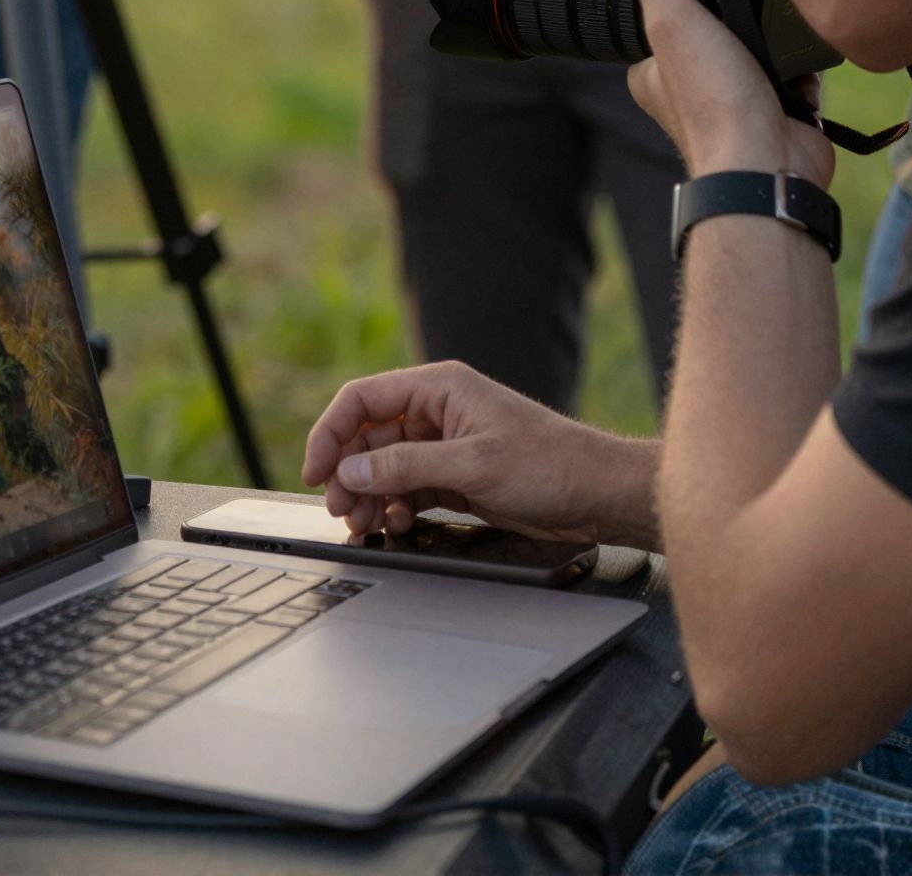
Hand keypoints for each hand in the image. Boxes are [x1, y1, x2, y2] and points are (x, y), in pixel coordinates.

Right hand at [302, 360, 650, 546]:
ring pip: (385, 465)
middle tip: (340, 510)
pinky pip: (408, 487)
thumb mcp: (472, 465)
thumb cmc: (549, 465)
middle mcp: (438, 411)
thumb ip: (407, 466)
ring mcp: (446, 444)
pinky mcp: (456, 475)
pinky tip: (393, 524)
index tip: (315, 472)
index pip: (363, 400)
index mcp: (439, 387)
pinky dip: (394, 505)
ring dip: (368, 493)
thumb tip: (352, 469)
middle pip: (369, 436)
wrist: (596, 495)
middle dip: (349, 471)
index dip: (331, 432)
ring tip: (362, 523)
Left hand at [623, 0, 834, 186]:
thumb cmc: (714, 105)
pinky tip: (802, 56)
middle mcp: (691, 86)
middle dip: (737, 9)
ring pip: (757, 46)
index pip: (662, 11)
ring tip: (777, 19)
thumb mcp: (673, 21)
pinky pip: (794, 71)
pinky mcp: (778, 106)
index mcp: (654, 70)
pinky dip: (803, 63)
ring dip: (773, 34)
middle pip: (716, 26)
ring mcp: (736, 98)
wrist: (769, 164)